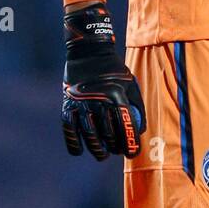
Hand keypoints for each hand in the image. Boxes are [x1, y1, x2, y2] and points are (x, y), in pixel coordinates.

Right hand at [61, 2, 145, 159]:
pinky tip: (79, 151)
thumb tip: (140, 131)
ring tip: (103, 155)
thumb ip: (138, 107)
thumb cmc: (114, 71)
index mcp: (116, 95)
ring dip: (97, 149)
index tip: (132, 153)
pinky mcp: (67, 105)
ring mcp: (81, 103)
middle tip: (117, 152)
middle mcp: (99, 100)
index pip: (125, 125)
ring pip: (89, 134)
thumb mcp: (131, 84)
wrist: (89, 53)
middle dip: (115, 147)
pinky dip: (73, 143)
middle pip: (108, 133)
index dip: (130, 143)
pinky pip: (69, 129)